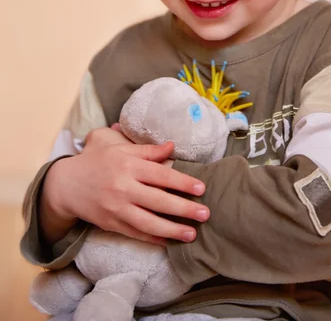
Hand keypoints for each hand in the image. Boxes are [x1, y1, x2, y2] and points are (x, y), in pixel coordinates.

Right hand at [42, 128, 208, 245]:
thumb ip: (147, 150)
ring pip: (148, 222)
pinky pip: (135, 234)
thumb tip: (172, 146)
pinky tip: (169, 241)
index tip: (201, 188)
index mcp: (128, 165)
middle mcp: (123, 187)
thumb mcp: (120, 149)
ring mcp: (117, 208)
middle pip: (158, 200)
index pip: (161, 174)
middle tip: (205, 213)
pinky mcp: (111, 223)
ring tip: (192, 234)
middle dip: (184, 208)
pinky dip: (153, 239)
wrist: (66, 184)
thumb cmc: (97, 161)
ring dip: (172, 230)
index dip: (182, 182)